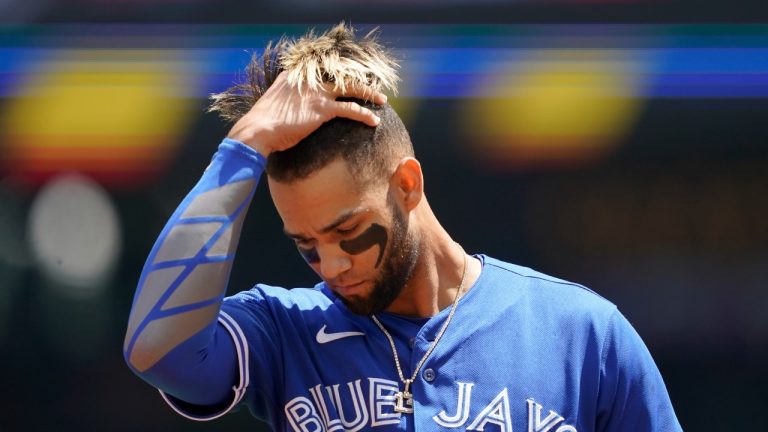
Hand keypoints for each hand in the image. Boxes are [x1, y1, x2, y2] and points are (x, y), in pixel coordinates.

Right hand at [227, 72, 387, 156]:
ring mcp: (317, 93)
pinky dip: (365, 115)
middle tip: (372, 87)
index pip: (324, 71)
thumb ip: (287, 101)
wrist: (258, 130)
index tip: (351, 80)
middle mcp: (308, 80)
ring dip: (369, 94)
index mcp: (295, 76)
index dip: (340, 76)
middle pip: (341, 76)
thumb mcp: (273, 105)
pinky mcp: (323, 108)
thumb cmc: (263, 124)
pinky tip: (374, 121)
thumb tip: (293, 113)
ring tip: (382, 100)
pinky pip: (351, 110)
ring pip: (351, 88)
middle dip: (359, 80)